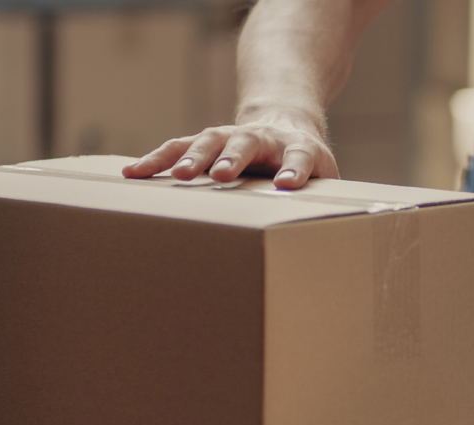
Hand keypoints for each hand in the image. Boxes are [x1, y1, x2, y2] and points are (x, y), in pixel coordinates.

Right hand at [121, 117, 338, 188]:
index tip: (288, 185)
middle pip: (248, 144)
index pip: (299, 157)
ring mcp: (230, 137)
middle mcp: (262, 139)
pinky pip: (177, 148)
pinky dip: (156, 160)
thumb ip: (328, 204)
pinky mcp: (204, 142)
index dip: (294, 170)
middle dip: (233, 158)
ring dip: (193, 158)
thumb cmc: (306, 166)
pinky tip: (133, 173)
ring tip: (177, 176)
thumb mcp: (325, 181)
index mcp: (298, 149)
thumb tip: (340, 251)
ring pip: (209, 141)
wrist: (286, 123)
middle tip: (223, 175)